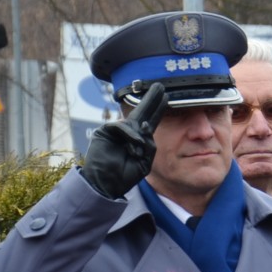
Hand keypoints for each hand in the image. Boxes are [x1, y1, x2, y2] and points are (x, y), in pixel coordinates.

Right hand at [80, 83, 166, 197]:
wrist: (107, 184)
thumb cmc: (125, 176)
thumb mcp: (145, 162)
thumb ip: (150, 145)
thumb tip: (147, 126)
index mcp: (139, 140)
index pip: (150, 121)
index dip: (158, 109)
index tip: (166, 97)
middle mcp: (128, 133)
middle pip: (141, 112)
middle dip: (151, 99)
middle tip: (160, 86)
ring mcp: (116, 131)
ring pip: (133, 124)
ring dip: (139, 139)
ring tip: (137, 153)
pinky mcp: (105, 131)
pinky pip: (120, 127)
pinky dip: (130, 136)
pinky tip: (134, 145)